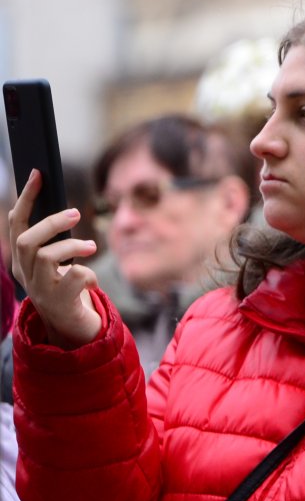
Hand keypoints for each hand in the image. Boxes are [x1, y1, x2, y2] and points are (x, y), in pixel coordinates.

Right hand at [6, 170, 102, 347]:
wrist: (72, 327)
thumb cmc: (65, 287)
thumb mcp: (54, 261)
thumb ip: (51, 239)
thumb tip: (53, 208)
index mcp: (20, 261)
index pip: (16, 224)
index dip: (27, 198)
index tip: (38, 173)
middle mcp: (24, 274)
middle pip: (26, 240)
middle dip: (51, 223)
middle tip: (76, 214)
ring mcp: (39, 290)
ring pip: (47, 257)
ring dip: (73, 246)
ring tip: (92, 247)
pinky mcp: (59, 303)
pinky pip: (73, 278)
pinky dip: (88, 274)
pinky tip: (92, 280)